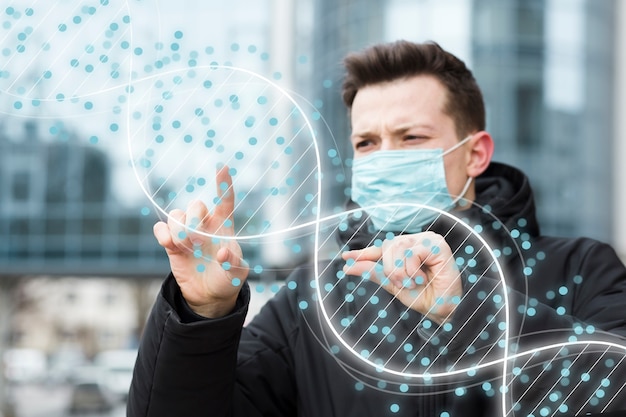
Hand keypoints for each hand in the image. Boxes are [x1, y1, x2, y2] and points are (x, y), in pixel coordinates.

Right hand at [153, 166, 248, 317]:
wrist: (209, 296)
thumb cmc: (228, 279)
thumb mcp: (237, 274)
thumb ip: (233, 263)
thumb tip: (222, 252)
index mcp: (224, 226)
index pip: (225, 201)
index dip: (224, 184)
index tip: (223, 167)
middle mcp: (204, 226)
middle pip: (195, 205)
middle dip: (194, 219)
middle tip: (197, 241)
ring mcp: (186, 234)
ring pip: (176, 215)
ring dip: (179, 229)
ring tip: (186, 247)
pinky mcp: (171, 245)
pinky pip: (161, 229)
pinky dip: (162, 234)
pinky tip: (169, 244)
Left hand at [341, 232, 461, 323]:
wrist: (443, 310)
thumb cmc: (423, 297)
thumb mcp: (393, 285)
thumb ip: (373, 272)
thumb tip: (348, 265)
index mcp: (406, 250)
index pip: (381, 248)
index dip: (364, 253)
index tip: (346, 259)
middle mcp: (416, 242)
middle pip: (387, 246)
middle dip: (389, 269)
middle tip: (401, 284)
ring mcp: (427, 240)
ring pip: (397, 247)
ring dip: (400, 271)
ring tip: (412, 282)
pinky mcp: (437, 244)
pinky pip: (411, 252)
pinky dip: (412, 269)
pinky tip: (422, 277)